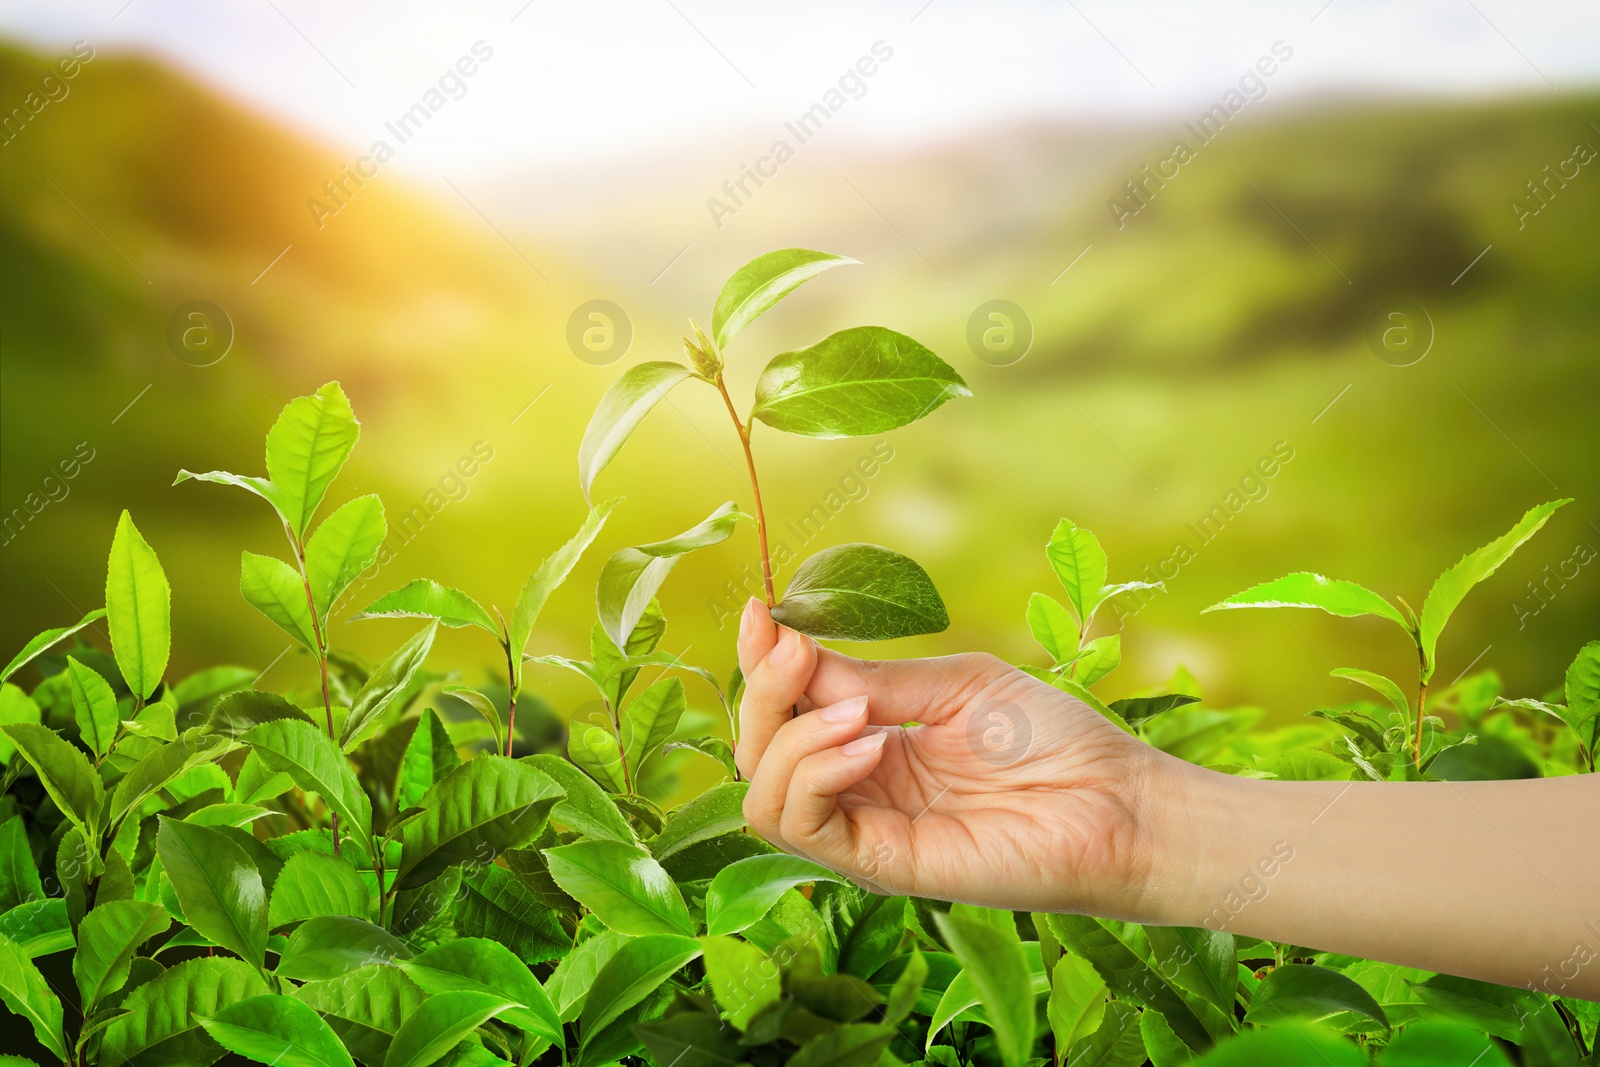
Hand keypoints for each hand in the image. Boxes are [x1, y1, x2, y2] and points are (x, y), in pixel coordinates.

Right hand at [735, 599, 1176, 918]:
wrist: (1115, 799)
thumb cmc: (1050, 739)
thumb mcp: (948, 685)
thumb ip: (868, 679)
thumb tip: (786, 647)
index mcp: (871, 741)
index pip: (785, 709)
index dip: (762, 661)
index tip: (759, 610)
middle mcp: (858, 790)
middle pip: (759, 751)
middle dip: (763, 692)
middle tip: (795, 650)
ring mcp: (867, 831)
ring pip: (764, 794)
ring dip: (788, 738)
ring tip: (854, 710)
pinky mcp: (882, 866)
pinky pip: (805, 826)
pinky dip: (816, 774)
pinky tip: (870, 743)